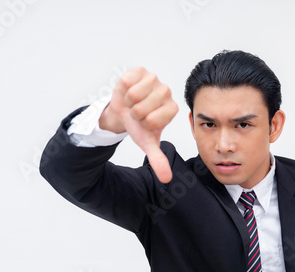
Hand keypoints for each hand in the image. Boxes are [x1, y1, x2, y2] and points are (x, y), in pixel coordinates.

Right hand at [99, 67, 177, 182]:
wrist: (123, 111)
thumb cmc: (138, 125)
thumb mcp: (147, 143)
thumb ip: (158, 159)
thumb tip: (166, 179)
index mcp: (171, 110)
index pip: (152, 120)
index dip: (142, 124)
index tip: (145, 122)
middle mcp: (166, 93)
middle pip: (142, 108)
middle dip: (134, 113)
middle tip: (137, 112)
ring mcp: (154, 79)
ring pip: (134, 94)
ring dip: (128, 101)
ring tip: (132, 102)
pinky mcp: (141, 71)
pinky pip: (128, 81)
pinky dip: (122, 89)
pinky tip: (128, 91)